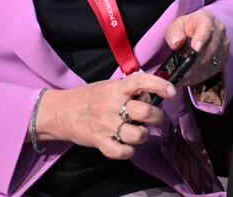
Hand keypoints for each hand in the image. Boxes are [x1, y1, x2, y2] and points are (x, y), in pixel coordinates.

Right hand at [36, 73, 173, 159]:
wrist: (62, 111)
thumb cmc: (90, 97)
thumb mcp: (109, 86)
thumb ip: (129, 90)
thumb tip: (153, 95)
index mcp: (116, 88)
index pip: (141, 81)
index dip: (159, 85)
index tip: (171, 91)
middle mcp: (112, 105)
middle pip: (145, 112)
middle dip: (156, 116)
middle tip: (154, 118)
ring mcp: (106, 125)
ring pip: (138, 134)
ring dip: (143, 134)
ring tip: (139, 132)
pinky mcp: (99, 142)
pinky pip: (122, 152)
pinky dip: (128, 151)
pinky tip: (126, 146)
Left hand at [164, 9, 228, 87]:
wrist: (200, 31)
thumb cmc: (186, 28)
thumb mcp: (175, 26)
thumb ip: (173, 33)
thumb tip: (176, 43)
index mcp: (206, 18)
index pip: (206, 27)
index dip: (201, 38)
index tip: (194, 49)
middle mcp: (219, 30)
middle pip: (210, 48)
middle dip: (196, 61)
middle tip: (183, 72)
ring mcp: (224, 45)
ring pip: (212, 61)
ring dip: (198, 71)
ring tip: (184, 77)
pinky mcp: (224, 58)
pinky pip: (213, 69)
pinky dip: (201, 76)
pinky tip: (190, 79)